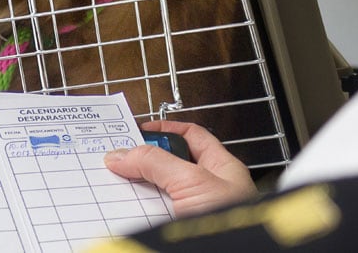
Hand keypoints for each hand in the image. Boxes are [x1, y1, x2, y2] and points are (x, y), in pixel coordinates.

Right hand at [104, 120, 257, 216]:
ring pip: (158, 192)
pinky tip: (128, 210)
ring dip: (138, 189)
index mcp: (221, 168)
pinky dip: (137, 212)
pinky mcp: (178, 228)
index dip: (165, 129)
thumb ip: (158, 163)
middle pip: (168, 164)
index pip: (191, 136)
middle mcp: (208, 189)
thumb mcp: (193, 181)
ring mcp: (193, 211)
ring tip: (122, 184)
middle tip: (123, 159)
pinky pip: (151, 215)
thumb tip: (125, 154)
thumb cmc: (236, 223)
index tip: (138, 130)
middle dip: (145, 161)